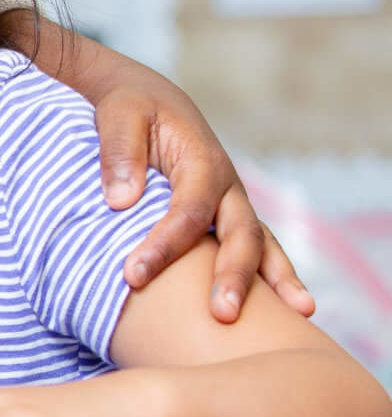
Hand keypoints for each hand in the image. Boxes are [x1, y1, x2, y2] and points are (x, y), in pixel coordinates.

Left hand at [90, 72, 313, 321]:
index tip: (133, 276)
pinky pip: (258, 249)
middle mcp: (227, 186)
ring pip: (262, 244)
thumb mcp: (117, 114)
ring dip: (277, 281)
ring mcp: (233, 204)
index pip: (187, 211)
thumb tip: (120, 201)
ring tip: (298, 316)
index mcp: (200, 161)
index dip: (163, 245)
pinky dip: (274, 277)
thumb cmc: (131, 108)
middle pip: (240, 234)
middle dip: (234, 275)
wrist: (151, 100)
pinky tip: (291, 310)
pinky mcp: (229, 218)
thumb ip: (118, 152)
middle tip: (222, 315)